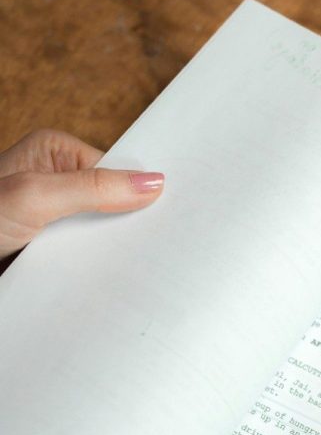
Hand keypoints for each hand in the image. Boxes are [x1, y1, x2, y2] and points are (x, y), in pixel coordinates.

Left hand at [0, 129, 163, 261]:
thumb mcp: (35, 196)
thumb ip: (93, 188)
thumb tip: (152, 182)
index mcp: (54, 153)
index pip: (115, 170)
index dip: (140, 190)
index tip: (170, 209)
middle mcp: (54, 182)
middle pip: (111, 202)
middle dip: (127, 223)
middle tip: (156, 245)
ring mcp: (51, 218)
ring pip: (99, 234)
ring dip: (109, 253)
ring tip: (134, 267)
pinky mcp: (48, 250)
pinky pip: (83, 259)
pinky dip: (93, 271)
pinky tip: (108, 281)